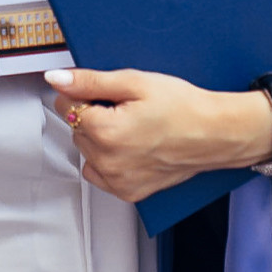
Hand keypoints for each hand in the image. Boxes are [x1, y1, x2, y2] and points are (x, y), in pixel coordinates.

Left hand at [45, 67, 271, 202]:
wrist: (215, 133)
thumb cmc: (183, 107)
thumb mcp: (134, 82)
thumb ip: (89, 82)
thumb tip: (56, 79)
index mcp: (105, 132)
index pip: (65, 105)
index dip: (83, 92)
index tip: (105, 92)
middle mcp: (107, 162)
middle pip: (75, 128)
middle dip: (91, 113)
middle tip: (125, 107)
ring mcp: (118, 181)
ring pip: (86, 150)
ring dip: (98, 137)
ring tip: (131, 126)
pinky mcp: (128, 192)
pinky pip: (99, 173)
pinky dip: (107, 159)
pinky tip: (130, 146)